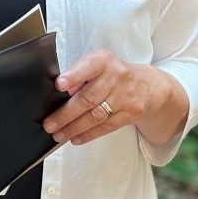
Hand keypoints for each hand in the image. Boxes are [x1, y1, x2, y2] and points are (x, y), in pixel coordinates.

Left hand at [43, 50, 187, 145]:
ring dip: (74, 128)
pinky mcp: (131, 114)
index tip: (59, 85)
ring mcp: (125, 97)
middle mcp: (117, 77)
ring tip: (58, 135)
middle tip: (49, 124)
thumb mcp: (97, 64)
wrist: (148, 85)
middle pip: (88, 98)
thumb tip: (63, 91)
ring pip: (96, 116)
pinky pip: (106, 126)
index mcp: (104, 61)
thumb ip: (80, 73)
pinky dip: (89, 134)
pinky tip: (75, 138)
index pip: (88, 66)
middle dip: (66, 114)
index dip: (73, 76)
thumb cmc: (112, 73)